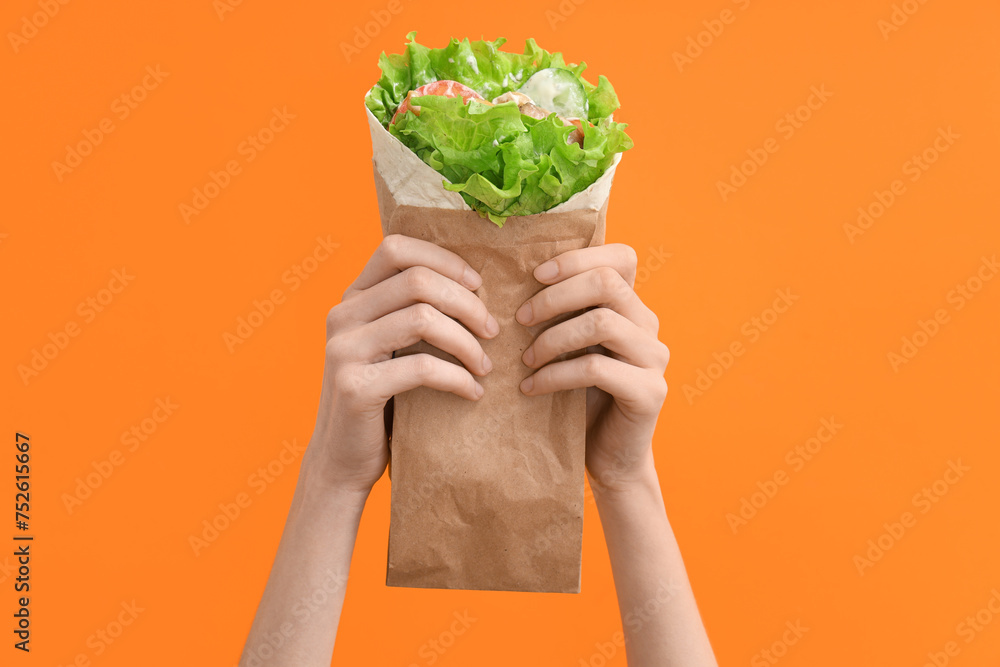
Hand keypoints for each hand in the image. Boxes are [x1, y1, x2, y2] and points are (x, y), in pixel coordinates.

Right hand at [309, 234, 499, 494]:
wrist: (342, 461)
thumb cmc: (382, 399)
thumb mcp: (390, 347)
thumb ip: (410, 313)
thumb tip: (475, 284)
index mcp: (352, 298)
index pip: (396, 248)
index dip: (443, 259)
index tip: (478, 285)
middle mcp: (342, 316)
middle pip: (418, 281)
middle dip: (466, 302)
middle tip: (493, 330)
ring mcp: (344, 350)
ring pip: (423, 319)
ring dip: (466, 342)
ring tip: (485, 365)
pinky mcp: (355, 387)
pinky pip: (422, 368)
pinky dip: (457, 379)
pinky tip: (472, 393)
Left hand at [515, 244, 668, 493]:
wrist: (608, 457)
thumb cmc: (579, 398)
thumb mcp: (569, 348)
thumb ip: (560, 315)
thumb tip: (508, 280)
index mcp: (631, 307)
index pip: (620, 257)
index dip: (577, 258)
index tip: (536, 275)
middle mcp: (648, 325)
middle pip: (607, 282)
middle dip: (555, 296)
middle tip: (520, 319)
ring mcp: (653, 357)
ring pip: (602, 322)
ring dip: (552, 338)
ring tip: (525, 359)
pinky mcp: (648, 391)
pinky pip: (597, 368)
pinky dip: (556, 375)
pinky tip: (531, 388)